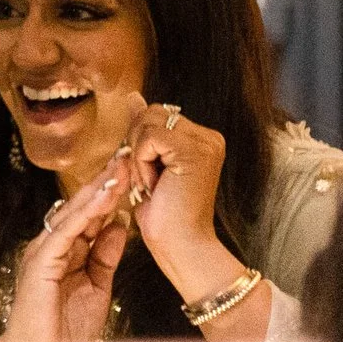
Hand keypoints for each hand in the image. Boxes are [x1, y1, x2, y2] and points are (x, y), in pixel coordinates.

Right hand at [0, 150, 133, 341]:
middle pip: (79, 207)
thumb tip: (119, 225)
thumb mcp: (97, 286)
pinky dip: (86, 213)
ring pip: (72, 213)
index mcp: (64, 252)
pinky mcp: (41, 262)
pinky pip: (67, 231)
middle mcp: (50, 246)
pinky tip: (104, 197)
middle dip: (104, 182)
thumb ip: (105, 256)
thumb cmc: (67, 330)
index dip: (109, 193)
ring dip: (97, 190)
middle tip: (127, 156)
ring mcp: (43, 252)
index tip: (132, 173)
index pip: (87, 215)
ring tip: (119, 168)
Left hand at [115, 91, 227, 270]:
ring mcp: (206, 142)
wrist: (180, 245)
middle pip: (149, 114)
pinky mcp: (194, 151)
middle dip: (136, 147)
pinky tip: (155, 186)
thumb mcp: (147, 163)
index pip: (153, 115)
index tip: (151, 176)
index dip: (138, 144)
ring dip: (138, 158)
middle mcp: (209, 136)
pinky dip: (141, 164)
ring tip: (154, 184)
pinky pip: (149, 138)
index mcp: (201, 138)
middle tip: (150, 181)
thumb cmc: (164, 212)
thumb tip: (133, 97)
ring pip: (146, 124)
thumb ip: (143, 129)